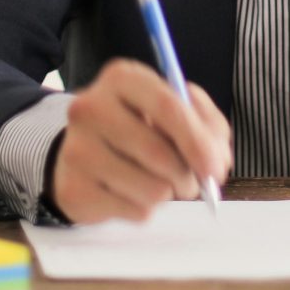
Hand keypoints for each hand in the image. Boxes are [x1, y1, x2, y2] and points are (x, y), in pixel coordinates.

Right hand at [49, 59, 232, 224]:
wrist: (86, 154)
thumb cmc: (142, 127)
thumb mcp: (177, 111)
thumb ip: (207, 125)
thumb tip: (215, 162)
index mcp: (121, 78)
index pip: (166, 106)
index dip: (197, 140)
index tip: (215, 167)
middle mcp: (90, 108)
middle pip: (158, 152)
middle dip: (187, 176)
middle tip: (191, 182)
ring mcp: (77, 149)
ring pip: (152, 189)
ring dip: (168, 194)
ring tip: (159, 184)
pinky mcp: (74, 189)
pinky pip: (135, 211)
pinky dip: (145, 209)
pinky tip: (131, 193)